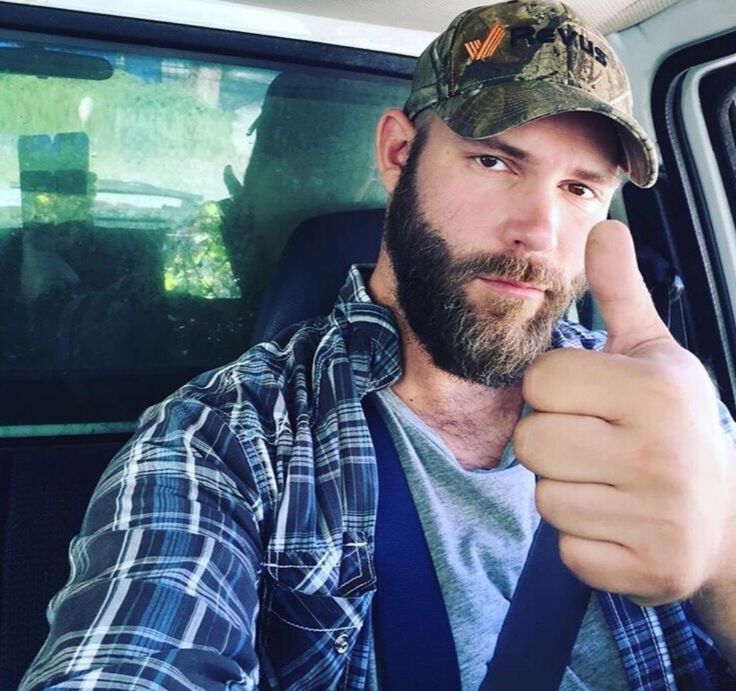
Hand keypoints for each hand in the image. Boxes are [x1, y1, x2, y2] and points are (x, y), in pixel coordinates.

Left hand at [514, 220, 735, 605]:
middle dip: (553, 442)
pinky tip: (620, 523)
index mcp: (654, 389)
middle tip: (596, 446)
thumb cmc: (674, 423)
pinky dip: (584, 540)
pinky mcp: (648, 569)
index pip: (541, 382)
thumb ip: (620, 293)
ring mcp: (657, 517)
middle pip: (531, 441)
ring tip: (610, 484)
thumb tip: (602, 227)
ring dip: (567, 491)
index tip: (588, 402)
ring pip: (544, 498)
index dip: (553, 392)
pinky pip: (568, 549)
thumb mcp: (654, 353)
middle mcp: (659, 452)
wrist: (727, 519)